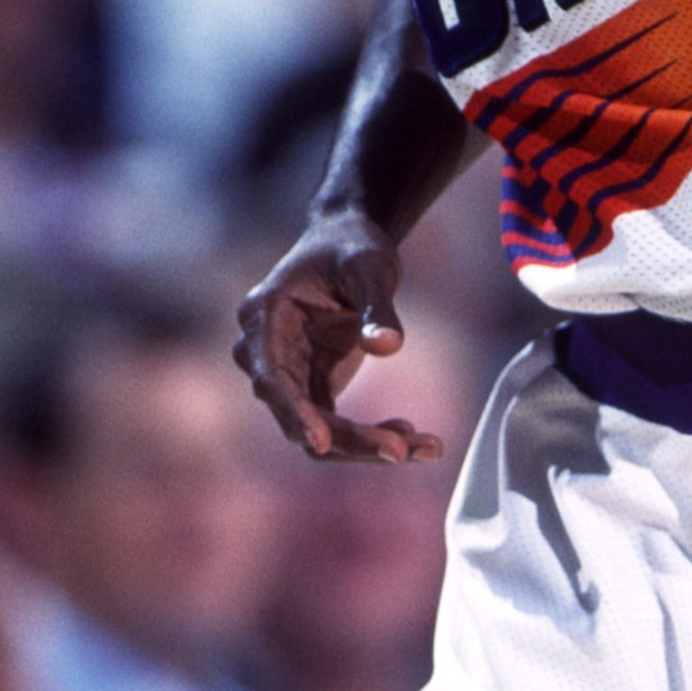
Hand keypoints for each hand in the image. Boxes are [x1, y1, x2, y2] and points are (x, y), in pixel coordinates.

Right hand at [234, 210, 442, 464]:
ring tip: (426, 446)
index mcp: (265, 318)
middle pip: (297, 416)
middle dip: (349, 439)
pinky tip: (416, 438)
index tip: (321, 442)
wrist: (350, 241)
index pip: (271, 378)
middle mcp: (265, 352)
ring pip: (318, 431)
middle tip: (402, 449)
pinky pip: (336, 426)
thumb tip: (388, 346)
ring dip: (367, 446)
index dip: (293, 412)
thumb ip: (379, 306)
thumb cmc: (354, 247)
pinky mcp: (311, 385)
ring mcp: (287, 374)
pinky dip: (372, 436)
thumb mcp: (370, 268)